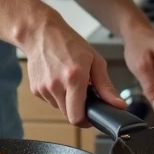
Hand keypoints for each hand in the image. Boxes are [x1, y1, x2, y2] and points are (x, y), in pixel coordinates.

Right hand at [22, 11, 125, 126]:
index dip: (87, 121)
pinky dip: (57, 95)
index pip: (77, 117)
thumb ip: (106, 86)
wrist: (40, 32)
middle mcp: (56, 85)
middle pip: (69, 116)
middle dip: (78, 109)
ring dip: (67, 101)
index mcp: (74, 78)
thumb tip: (119, 105)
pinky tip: (58, 79)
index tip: (92, 115)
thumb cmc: (68, 42)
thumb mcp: (94, 60)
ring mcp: (43, 88)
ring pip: (60, 108)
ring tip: (69, 81)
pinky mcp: (35, 89)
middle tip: (83, 94)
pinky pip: (50, 101)